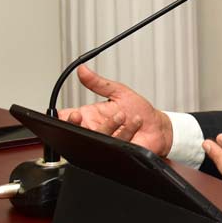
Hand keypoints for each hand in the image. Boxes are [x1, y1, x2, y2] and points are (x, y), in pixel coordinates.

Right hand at [58, 65, 173, 156]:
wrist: (158, 126)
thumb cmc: (139, 110)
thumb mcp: (118, 91)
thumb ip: (99, 83)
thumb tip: (83, 69)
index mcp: (90, 117)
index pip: (67, 119)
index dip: (63, 119)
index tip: (70, 112)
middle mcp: (95, 130)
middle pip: (75, 134)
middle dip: (75, 126)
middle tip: (82, 116)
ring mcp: (104, 143)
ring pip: (95, 140)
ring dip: (109, 126)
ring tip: (122, 115)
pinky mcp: (116, 152)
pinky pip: (114, 145)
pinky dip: (126, 132)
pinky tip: (135, 122)